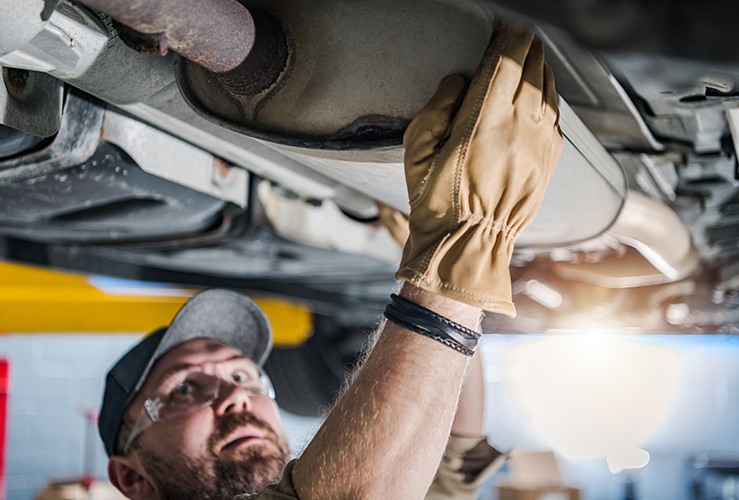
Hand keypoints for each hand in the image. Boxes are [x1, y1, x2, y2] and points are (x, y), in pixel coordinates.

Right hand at [396, 20, 562, 315]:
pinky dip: (549, 95)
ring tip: (530, 55)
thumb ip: (437, 108)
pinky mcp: (550, 161)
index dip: (507, 38)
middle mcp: (519, 127)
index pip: (505, 62)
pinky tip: (540, 92)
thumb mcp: (416, 152)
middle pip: (533, 68)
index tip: (504, 26)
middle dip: (526, 46)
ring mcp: (540, 145)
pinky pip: (556, 116)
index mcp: (483, 121)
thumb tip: (461, 80)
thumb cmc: (437, 201)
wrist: (470, 244)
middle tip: (517, 35)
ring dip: (540, 67)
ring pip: (549, 89)